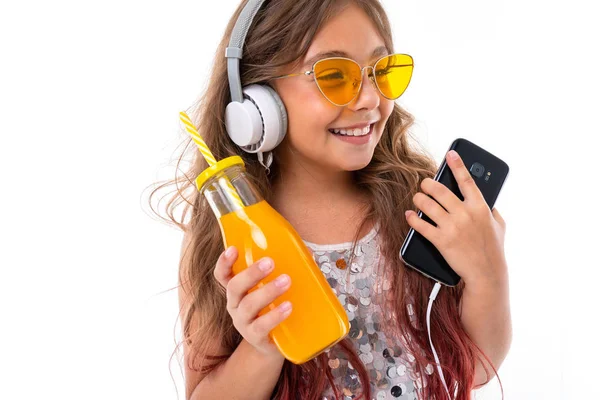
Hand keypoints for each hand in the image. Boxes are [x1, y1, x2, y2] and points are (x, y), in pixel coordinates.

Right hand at [213, 247, 291, 357]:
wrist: (273, 345)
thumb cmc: (272, 309)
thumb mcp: (272, 290)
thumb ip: (284, 271)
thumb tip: (310, 255)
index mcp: (237, 290)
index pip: (222, 275)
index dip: (224, 262)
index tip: (233, 249)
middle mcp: (235, 305)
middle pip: (235, 287)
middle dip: (251, 273)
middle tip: (270, 262)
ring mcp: (243, 323)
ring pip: (249, 305)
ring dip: (267, 291)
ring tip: (286, 281)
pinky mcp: (255, 338)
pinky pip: (261, 326)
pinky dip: (274, 315)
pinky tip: (288, 307)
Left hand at [405, 150, 507, 287]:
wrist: (487, 274)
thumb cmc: (493, 250)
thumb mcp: (499, 226)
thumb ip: (492, 210)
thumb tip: (486, 199)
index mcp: (480, 207)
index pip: (467, 181)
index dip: (458, 165)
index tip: (450, 154)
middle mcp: (465, 214)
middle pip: (440, 191)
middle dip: (428, 184)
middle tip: (424, 184)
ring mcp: (452, 227)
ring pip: (427, 205)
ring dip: (419, 199)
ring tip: (417, 198)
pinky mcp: (441, 240)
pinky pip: (421, 225)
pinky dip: (413, 219)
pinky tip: (409, 215)